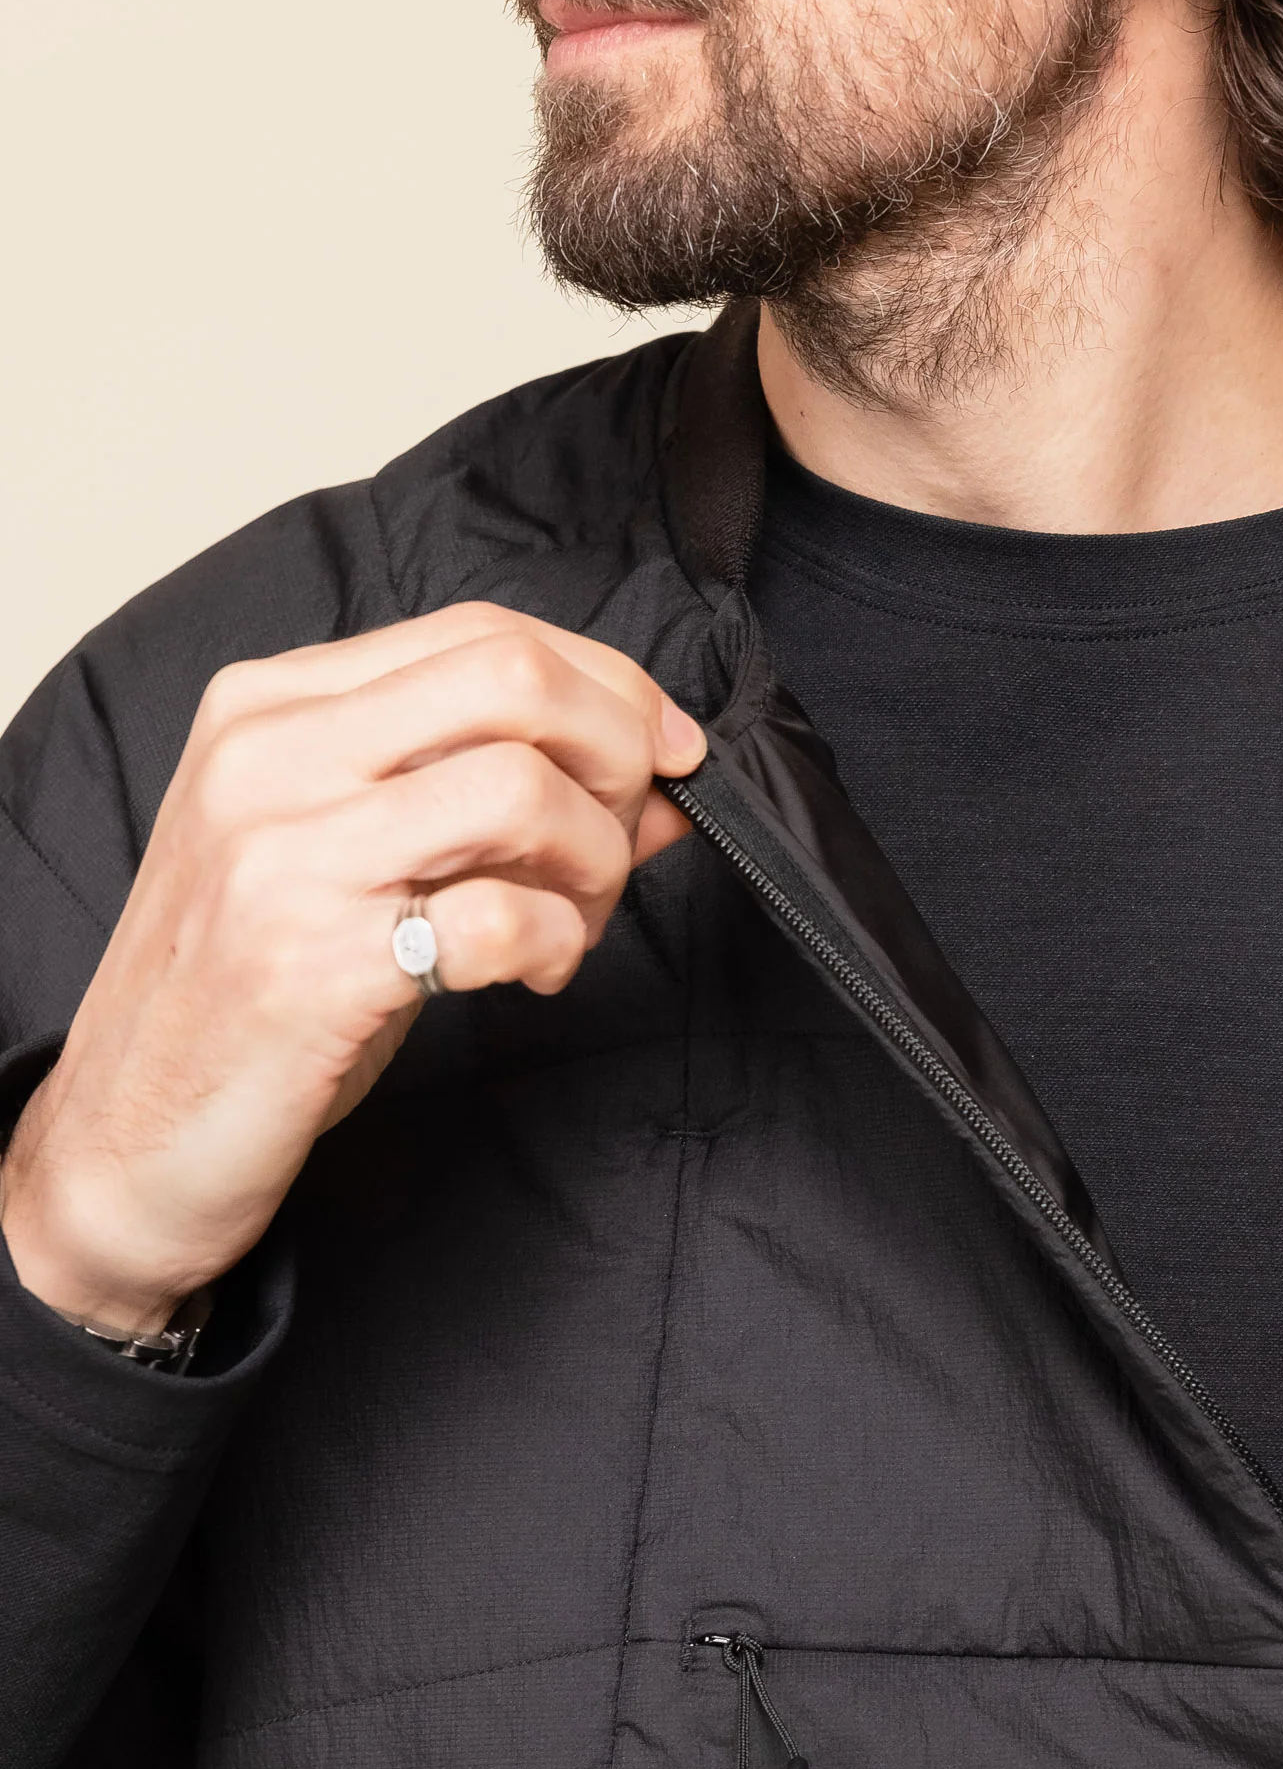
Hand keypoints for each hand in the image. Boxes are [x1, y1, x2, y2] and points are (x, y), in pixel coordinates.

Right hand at [0, 603, 705, 1334]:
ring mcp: (285, 856)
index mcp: (274, 706)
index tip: (668, 751)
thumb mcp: (368, 860)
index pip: (485, 633)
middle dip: (619, 755)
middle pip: (514, 681)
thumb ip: (503, 801)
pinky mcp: (314, 963)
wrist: (128, 1134)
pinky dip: (558, 943)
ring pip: (522, 789)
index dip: (611, 687)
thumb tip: (665, 781)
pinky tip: (536, 974)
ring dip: (597, 861)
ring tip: (576, 920)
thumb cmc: (256, 990)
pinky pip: (502, 915)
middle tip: (629, 835)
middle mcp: (270, 759)